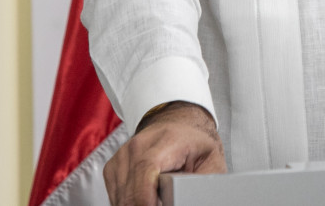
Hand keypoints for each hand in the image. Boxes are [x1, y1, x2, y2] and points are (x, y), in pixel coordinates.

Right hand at [103, 102, 224, 205]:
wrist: (179, 125)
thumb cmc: (195, 144)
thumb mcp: (211, 161)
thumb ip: (202, 183)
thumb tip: (190, 198)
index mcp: (166, 140)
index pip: (146, 170)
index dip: (146, 199)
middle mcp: (138, 145)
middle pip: (131, 192)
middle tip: (165, 204)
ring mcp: (123, 155)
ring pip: (121, 198)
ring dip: (137, 205)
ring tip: (158, 200)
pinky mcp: (112, 167)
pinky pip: (116, 196)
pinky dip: (129, 202)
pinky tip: (146, 199)